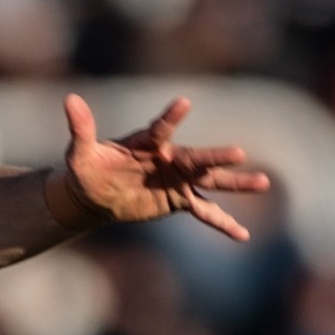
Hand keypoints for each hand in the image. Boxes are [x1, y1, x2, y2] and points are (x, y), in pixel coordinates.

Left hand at [55, 94, 268, 240]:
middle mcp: (169, 158)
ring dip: (236, 183)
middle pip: (196, 158)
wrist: (95, 192)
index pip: (161, 129)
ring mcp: (178, 180)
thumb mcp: (80, 152)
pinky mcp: (179, 200)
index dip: (171, 117)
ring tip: (264, 183)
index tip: (183, 102)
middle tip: (239, 153)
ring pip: (211, 182)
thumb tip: (70, 100)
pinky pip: (205, 212)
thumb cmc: (87, 167)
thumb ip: (81, 128)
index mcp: (147, 143)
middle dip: (216, 157)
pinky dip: (222, 223)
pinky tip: (243, 235)